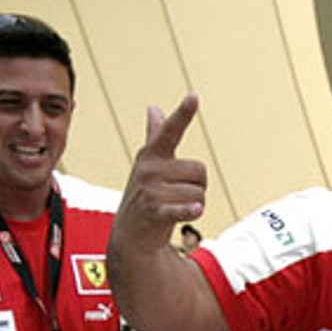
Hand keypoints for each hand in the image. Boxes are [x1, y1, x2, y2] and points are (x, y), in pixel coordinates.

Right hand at [116, 95, 207, 246]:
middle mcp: (151, 169)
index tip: (194, 95)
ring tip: (174, 209)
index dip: (183, 113)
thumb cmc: (144, 194)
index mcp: (152, 155)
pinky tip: (196, 210)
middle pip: (200, 171)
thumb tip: (153, 107)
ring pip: (199, 193)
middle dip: (197, 186)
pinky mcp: (155, 213)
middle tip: (177, 196)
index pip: (171, 130)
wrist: (130, 234)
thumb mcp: (147, 162)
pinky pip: (181, 208)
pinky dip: (189, 211)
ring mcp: (152, 191)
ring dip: (194, 204)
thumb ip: (154, 134)